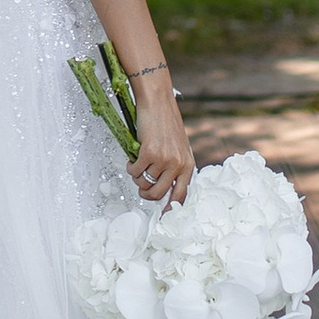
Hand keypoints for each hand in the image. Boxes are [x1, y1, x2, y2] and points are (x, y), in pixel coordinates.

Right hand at [132, 81, 193, 204]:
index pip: (181, 196)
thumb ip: (175, 167)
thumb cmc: (166, 123)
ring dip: (136, 176)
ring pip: (144, 182)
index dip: (170, 209)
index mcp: (187, 165)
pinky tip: (133, 157)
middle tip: (140, 186)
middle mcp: (178, 165)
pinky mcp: (150, 153)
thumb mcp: (178, 148)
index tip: (163, 216)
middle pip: (158, 194)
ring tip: (137, 164)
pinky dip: (130, 166)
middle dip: (145, 193)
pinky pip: (135, 171)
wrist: (158, 102)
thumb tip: (163, 187)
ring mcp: (164, 159)